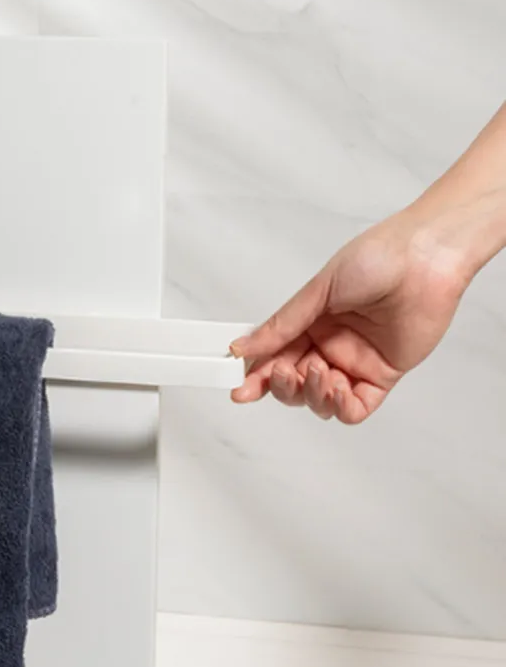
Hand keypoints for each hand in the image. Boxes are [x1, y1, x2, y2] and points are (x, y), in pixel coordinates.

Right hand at [229, 213, 469, 423]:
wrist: (426, 258)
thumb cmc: (376, 258)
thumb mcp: (317, 291)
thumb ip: (281, 326)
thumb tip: (242, 347)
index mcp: (310, 323)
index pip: (274, 357)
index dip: (256, 375)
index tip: (240, 388)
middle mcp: (329, 345)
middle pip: (293, 383)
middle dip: (282, 385)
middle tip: (283, 373)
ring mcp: (355, 362)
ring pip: (320, 399)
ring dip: (312, 394)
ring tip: (317, 371)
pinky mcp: (383, 375)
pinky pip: (356, 408)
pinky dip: (341, 407)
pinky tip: (338, 390)